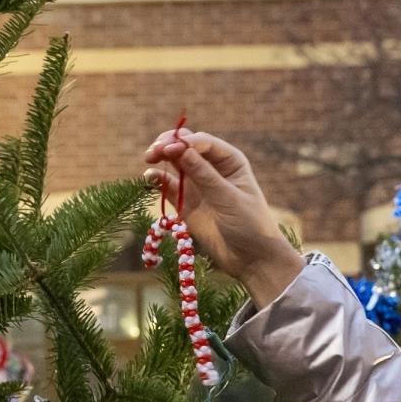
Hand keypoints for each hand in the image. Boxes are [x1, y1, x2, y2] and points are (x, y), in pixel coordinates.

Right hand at [142, 128, 304, 304]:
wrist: (251, 259)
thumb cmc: (250, 225)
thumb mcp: (229, 198)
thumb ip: (205, 175)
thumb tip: (181, 149)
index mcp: (230, 161)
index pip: (202, 142)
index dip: (184, 142)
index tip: (170, 150)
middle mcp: (212, 167)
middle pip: (184, 146)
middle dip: (168, 144)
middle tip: (154, 152)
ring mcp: (197, 184)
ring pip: (174, 162)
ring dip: (160, 157)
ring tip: (149, 160)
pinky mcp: (185, 201)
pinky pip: (167, 184)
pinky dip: (157, 178)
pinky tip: (149, 178)